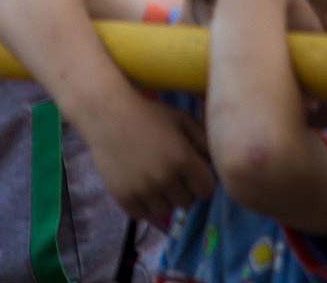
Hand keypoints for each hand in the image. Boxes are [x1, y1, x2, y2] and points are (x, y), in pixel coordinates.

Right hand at [86, 94, 215, 222]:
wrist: (106, 111)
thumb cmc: (148, 112)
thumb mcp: (180, 118)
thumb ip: (204, 140)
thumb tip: (220, 162)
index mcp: (183, 159)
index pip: (207, 190)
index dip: (202, 180)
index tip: (192, 170)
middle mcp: (165, 178)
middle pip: (188, 202)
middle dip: (184, 188)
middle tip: (170, 171)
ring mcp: (143, 190)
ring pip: (167, 210)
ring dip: (164, 198)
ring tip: (154, 177)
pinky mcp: (124, 198)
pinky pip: (143, 214)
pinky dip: (143, 204)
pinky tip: (139, 184)